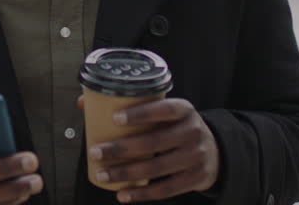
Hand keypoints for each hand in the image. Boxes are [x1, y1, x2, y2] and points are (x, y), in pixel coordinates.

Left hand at [84, 97, 219, 202]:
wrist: (214, 151)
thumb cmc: (177, 127)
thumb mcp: (166, 112)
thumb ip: (132, 105)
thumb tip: (84, 102)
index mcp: (184, 110)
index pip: (164, 109)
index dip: (141, 113)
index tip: (115, 118)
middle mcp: (193, 131)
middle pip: (154, 142)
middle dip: (121, 149)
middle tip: (96, 152)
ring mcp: (196, 156)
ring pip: (156, 168)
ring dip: (125, 173)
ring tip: (102, 174)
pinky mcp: (195, 179)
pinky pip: (165, 189)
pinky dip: (142, 194)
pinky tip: (123, 195)